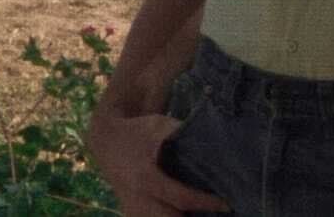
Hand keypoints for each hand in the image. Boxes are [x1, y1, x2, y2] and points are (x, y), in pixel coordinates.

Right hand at [90, 112, 229, 215]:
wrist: (107, 140)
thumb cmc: (138, 131)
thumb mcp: (159, 126)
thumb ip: (183, 135)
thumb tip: (216, 145)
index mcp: (146, 177)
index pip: (181, 198)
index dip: (205, 203)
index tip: (226, 204)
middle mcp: (139, 199)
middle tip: (216, 215)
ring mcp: (133, 209)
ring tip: (202, 214)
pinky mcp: (132, 214)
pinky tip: (186, 214)